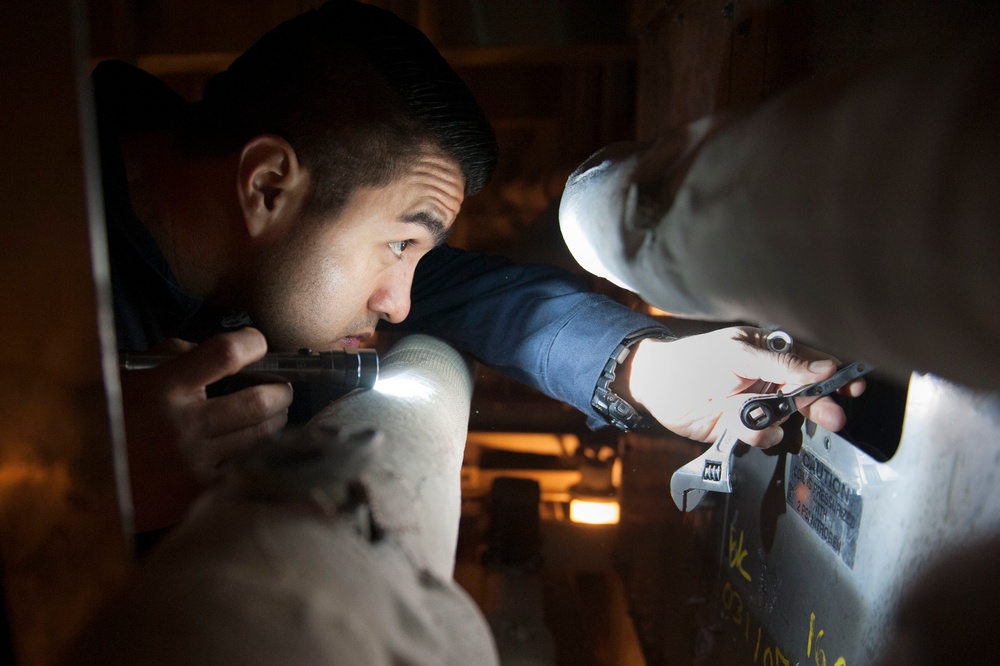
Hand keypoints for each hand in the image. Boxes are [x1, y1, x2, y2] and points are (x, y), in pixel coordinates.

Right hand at [120, 328, 293, 531]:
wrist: (78, 482)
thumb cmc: (110, 419)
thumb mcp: (130, 376)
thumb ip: (175, 356)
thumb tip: (226, 352)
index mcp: (162, 388)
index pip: (224, 354)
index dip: (252, 343)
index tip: (258, 344)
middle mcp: (181, 426)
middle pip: (258, 401)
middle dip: (280, 391)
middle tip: (282, 388)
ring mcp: (192, 463)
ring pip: (261, 436)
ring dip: (276, 421)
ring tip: (275, 413)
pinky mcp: (197, 494)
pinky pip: (248, 466)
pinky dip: (260, 453)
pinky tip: (260, 446)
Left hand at [628, 326, 864, 447]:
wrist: (659, 388)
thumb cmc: (696, 360)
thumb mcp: (739, 354)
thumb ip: (783, 363)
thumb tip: (826, 366)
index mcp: (772, 351)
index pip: (814, 361)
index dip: (836, 375)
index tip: (854, 387)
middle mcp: (770, 378)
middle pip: (810, 394)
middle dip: (821, 406)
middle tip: (834, 417)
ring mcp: (758, 404)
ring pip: (787, 418)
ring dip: (774, 420)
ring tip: (749, 414)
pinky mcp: (744, 428)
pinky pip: (766, 437)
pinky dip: (755, 434)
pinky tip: (736, 425)